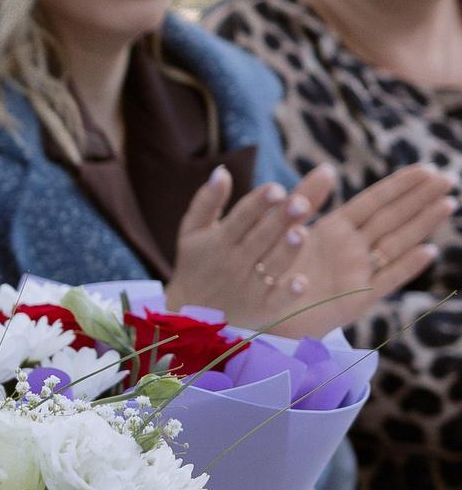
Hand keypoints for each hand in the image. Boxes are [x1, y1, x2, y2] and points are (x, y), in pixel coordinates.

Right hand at [165, 166, 307, 323]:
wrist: (187, 318)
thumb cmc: (196, 265)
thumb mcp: (192, 233)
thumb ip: (206, 202)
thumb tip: (222, 171)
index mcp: (219, 241)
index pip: (241, 217)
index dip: (258, 203)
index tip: (276, 189)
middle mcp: (234, 263)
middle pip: (261, 237)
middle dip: (280, 219)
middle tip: (299, 201)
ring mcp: (248, 287)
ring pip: (271, 265)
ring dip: (286, 250)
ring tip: (300, 232)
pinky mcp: (260, 309)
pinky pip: (276, 301)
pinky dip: (288, 293)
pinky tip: (302, 282)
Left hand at [262, 164, 454, 335]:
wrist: (264, 314)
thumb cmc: (273, 270)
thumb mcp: (285, 230)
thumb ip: (304, 201)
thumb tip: (326, 169)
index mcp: (335, 229)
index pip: (374, 201)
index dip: (400, 185)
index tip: (427, 168)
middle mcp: (351, 248)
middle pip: (391, 218)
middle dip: (420, 198)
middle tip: (448, 178)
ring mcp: (357, 272)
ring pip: (395, 243)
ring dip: (421, 224)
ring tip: (447, 203)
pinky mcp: (356, 299)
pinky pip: (384, 281)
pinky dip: (404, 268)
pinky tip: (427, 252)